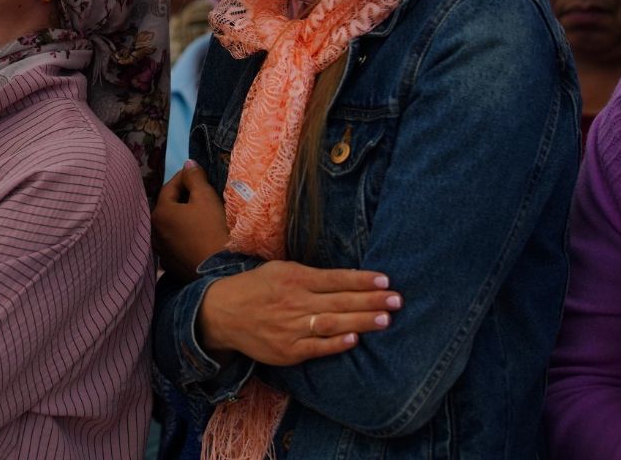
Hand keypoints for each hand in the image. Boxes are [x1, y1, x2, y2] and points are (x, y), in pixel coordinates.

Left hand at [152, 160, 229, 280]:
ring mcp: (162, 251)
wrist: (221, 272)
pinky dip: (184, 236)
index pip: (170, 187)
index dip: (184, 177)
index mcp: (160, 213)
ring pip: (171, 227)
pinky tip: (197, 236)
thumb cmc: (212, 230)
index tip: (196, 172)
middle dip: (182, 198)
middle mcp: (154, 232)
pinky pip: (176, 244)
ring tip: (199, 215)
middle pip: (168, 208)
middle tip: (200, 193)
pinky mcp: (172, 266)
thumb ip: (194, 178)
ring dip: (182, 219)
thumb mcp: (206, 198)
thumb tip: (188, 163)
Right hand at [197, 260, 401, 366]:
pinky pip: (316, 347)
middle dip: (371, 300)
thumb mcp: (278, 270)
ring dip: (361, 322)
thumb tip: (345, 279)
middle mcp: (294, 301)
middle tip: (397, 300)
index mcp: (294, 278)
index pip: (336, 279)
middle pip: (340, 301)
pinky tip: (354, 339)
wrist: (222, 313)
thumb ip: (309, 274)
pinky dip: (336, 343)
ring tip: (386, 319)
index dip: (363, 280)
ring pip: (333, 323)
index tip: (386, 280)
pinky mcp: (287, 350)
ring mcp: (291, 327)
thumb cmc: (255, 288)